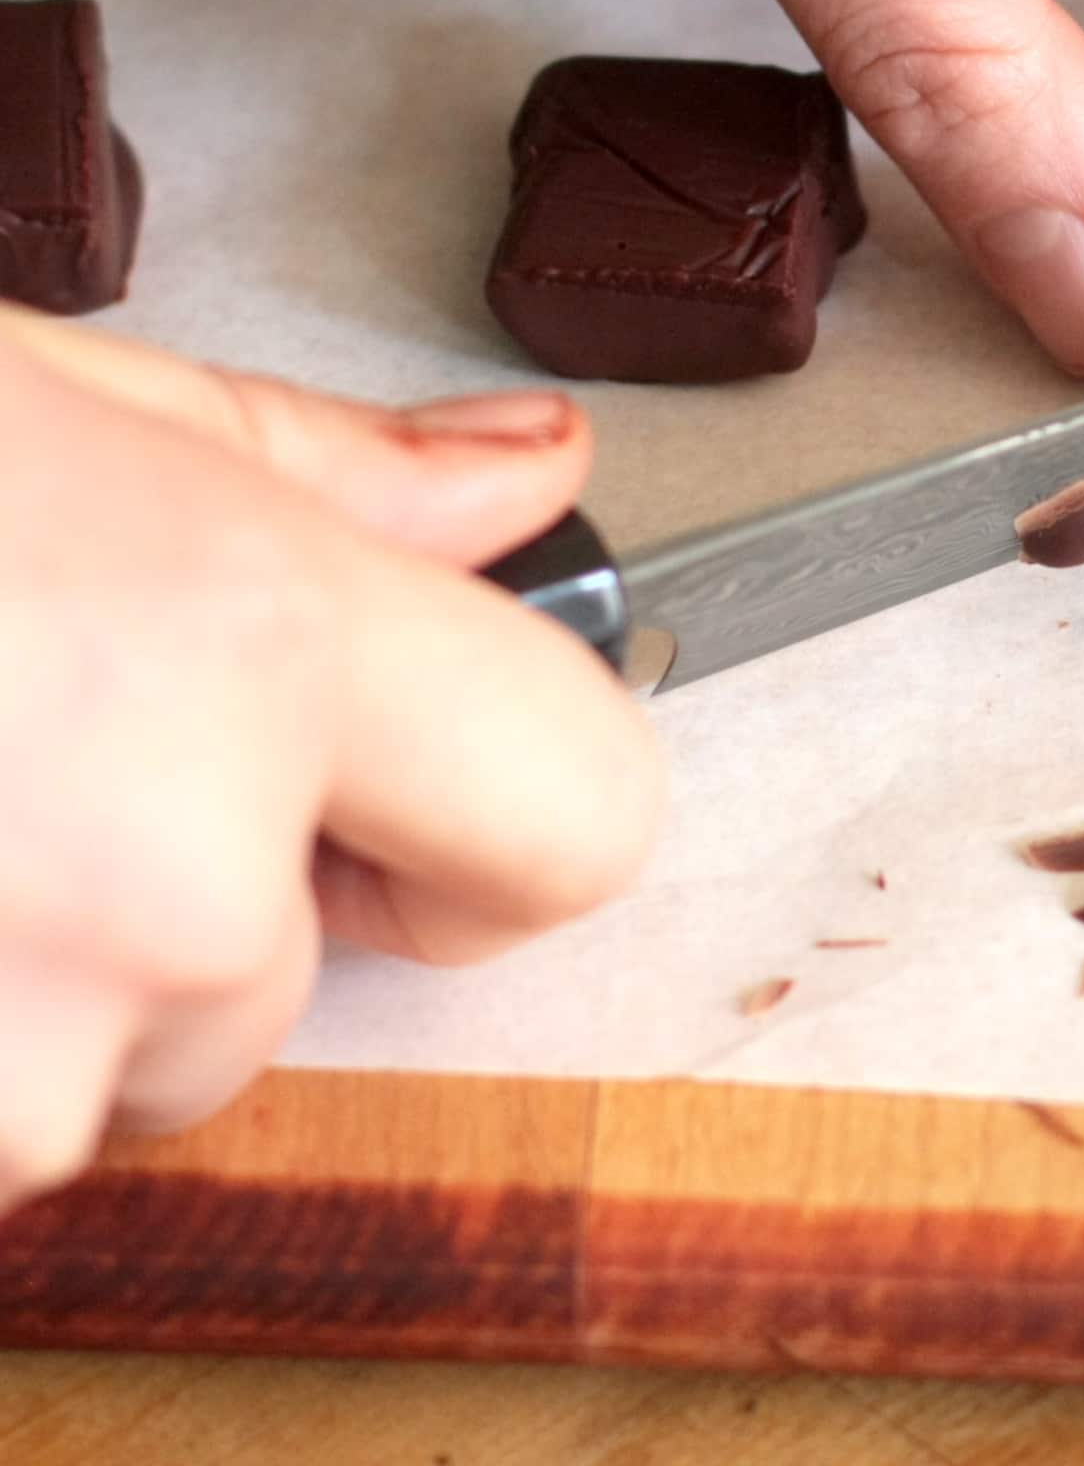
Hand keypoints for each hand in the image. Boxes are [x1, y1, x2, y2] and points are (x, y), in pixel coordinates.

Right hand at [0, 313, 659, 1211]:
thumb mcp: (47, 398)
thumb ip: (322, 470)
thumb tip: (530, 473)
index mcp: (249, 645)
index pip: (583, 811)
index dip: (516, 815)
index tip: (410, 795)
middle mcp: (171, 878)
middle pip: (300, 970)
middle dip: (193, 903)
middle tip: (24, 751)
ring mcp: (18, 1063)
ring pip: (124, 1071)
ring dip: (42, 982)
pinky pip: (2, 1127)